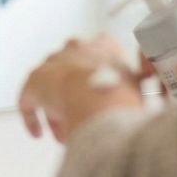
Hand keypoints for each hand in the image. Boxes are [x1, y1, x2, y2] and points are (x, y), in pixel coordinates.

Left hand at [18, 35, 141, 143]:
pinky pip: (29, 100)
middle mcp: (77, 48)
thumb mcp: (141, 87)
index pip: (102, 56)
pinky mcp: (34, 81)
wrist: (94, 91)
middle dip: (76, 93)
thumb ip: (141, 90)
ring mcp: (54, 62)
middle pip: (74, 69)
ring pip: (53, 85)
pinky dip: (33, 116)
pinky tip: (38, 132)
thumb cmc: (120, 91)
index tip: (101, 96)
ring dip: (57, 108)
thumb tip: (147, 102)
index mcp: (104, 44)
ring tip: (64, 131)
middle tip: (81, 115)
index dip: (100, 80)